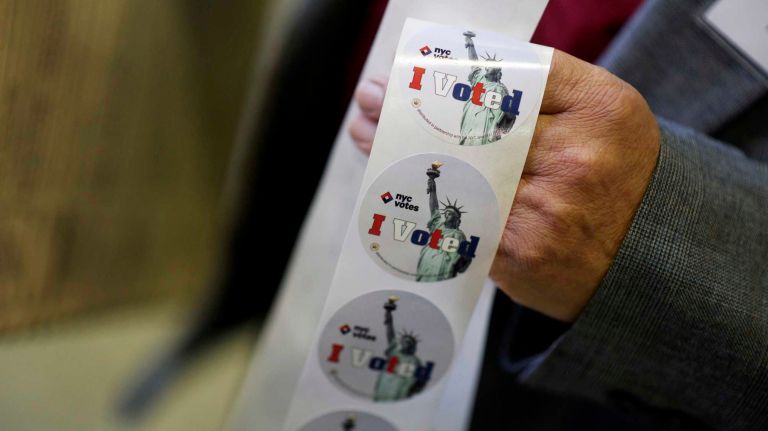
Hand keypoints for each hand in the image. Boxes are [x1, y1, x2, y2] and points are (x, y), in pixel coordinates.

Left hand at [350, 50, 659, 321]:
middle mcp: (574, 157)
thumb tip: (459, 77)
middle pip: (473, 122)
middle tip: (372, 100)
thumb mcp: (601, 116)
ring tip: (370, 137)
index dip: (452, 70)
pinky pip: (460, 217)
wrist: (645, 258)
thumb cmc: (614, 175)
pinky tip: (396, 184)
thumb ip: (542, 90)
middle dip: (413, 109)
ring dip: (402, 153)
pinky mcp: (520, 253)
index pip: (511, 74)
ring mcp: (546, 210)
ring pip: (455, 169)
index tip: (411, 67)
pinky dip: (422, 198)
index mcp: (599, 109)